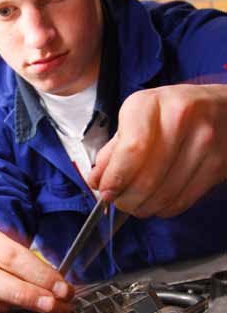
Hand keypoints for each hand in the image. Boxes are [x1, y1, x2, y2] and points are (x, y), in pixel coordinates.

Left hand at [88, 84, 226, 217]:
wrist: (222, 107)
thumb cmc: (171, 112)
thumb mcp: (136, 118)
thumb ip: (113, 150)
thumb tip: (97, 180)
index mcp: (149, 104)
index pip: (130, 151)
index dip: (115, 178)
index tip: (106, 192)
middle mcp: (179, 118)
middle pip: (147, 177)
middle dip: (127, 199)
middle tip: (119, 202)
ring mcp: (204, 141)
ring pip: (165, 193)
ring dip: (144, 207)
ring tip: (136, 204)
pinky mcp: (219, 163)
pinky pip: (184, 199)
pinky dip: (165, 208)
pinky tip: (157, 201)